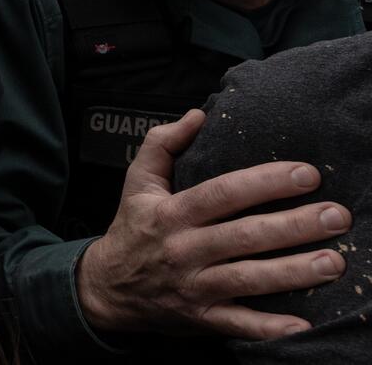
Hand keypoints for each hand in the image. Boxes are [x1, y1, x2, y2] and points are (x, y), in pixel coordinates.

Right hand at [77, 109, 349, 338]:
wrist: (106, 288)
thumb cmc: (132, 228)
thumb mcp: (136, 181)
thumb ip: (162, 144)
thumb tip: (198, 115)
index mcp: (170, 212)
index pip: (221, 193)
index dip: (264, 183)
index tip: (307, 174)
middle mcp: (182, 249)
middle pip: (244, 235)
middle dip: (294, 225)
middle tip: (336, 216)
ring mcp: (193, 286)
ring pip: (248, 279)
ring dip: (293, 272)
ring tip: (333, 262)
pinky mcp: (202, 317)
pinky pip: (239, 325)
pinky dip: (270, 329)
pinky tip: (303, 325)